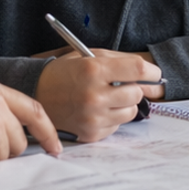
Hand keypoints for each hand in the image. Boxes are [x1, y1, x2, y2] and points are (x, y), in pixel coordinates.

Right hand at [35, 50, 163, 141]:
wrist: (36, 92)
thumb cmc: (66, 72)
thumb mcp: (90, 56)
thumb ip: (121, 63)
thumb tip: (152, 77)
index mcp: (93, 70)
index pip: (138, 70)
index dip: (151, 72)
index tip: (152, 74)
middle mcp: (93, 95)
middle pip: (136, 93)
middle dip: (133, 88)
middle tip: (119, 85)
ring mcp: (92, 117)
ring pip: (130, 112)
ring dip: (124, 104)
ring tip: (106, 98)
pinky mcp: (90, 133)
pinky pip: (117, 125)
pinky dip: (111, 117)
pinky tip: (95, 109)